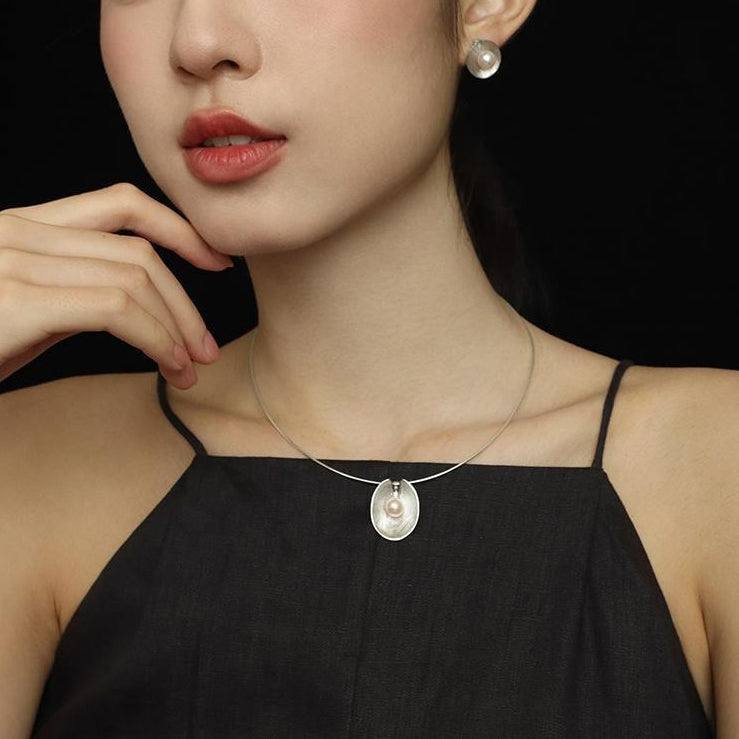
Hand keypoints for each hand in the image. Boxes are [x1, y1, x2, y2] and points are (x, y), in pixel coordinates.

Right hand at [0, 182, 232, 386]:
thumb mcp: (20, 310)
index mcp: (22, 226)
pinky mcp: (16, 299)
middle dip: (186, 302)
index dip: (179, 227)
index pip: (120, 204)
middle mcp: (17, 232)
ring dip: (178, 328)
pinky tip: (167, 367)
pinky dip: (157, 340)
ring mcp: (13, 261)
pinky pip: (116, 310)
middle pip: (138, 251)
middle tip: (206, 348)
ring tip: (190, 368)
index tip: (216, 262)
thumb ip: (70, 293)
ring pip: (135, 278)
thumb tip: (136, 307)